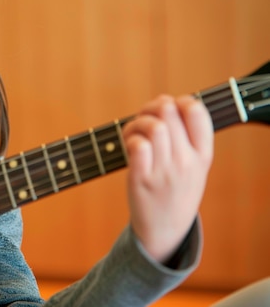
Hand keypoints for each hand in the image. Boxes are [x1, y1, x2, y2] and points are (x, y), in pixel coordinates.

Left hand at [122, 94, 213, 262]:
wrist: (164, 230)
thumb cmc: (175, 192)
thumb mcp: (194, 167)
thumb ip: (185, 138)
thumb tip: (164, 101)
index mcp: (202, 156)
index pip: (198, 112)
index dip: (180, 100)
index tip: (169, 107)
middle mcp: (186, 162)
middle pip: (169, 113)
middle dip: (151, 107)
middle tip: (143, 117)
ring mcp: (164, 171)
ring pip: (153, 126)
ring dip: (138, 122)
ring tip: (133, 132)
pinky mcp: (141, 179)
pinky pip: (137, 146)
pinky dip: (130, 139)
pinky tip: (128, 146)